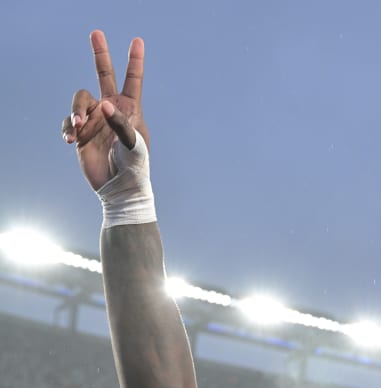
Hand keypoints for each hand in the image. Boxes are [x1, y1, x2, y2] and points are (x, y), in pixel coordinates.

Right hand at [61, 31, 148, 190]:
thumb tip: (104, 104)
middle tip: (96, 33)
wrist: (118, 188)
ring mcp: (95, 119)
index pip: (133, 80)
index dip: (134, 60)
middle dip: (100, 54)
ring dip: (77, 110)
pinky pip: (69, 121)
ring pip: (79, 100)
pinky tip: (71, 140)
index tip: (137, 41)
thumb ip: (121, 123)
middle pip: (104, 75)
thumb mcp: (133, 144)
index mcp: (131, 109)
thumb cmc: (134, 166)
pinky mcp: (80, 132)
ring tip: (80, 127)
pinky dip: (68, 127)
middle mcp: (112, 109)